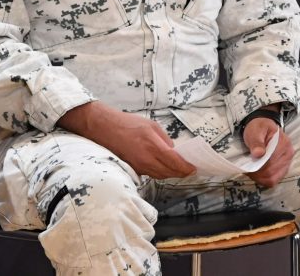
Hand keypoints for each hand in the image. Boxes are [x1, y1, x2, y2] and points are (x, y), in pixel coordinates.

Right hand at [57, 101, 196, 179]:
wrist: (105, 128)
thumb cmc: (128, 124)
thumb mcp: (152, 126)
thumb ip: (165, 140)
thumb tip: (174, 152)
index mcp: (152, 146)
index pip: (174, 162)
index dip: (186, 167)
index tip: (194, 168)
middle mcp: (146, 159)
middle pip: (169, 172)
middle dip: (181, 172)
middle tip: (191, 170)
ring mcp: (138, 166)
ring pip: (160, 175)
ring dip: (172, 174)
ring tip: (181, 169)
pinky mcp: (133, 169)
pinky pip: (151, 174)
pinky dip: (161, 172)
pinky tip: (166, 167)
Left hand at [242, 117, 294, 187]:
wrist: (263, 129)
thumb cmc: (258, 129)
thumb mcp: (255, 131)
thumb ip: (256, 141)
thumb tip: (258, 154)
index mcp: (284, 142)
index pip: (270, 161)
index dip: (257, 165)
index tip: (247, 164)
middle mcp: (289, 153)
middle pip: (271, 171)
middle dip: (257, 172)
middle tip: (247, 167)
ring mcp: (287, 163)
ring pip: (272, 179)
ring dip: (259, 177)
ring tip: (252, 169)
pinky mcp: (283, 169)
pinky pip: (273, 180)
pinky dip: (263, 179)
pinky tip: (257, 173)